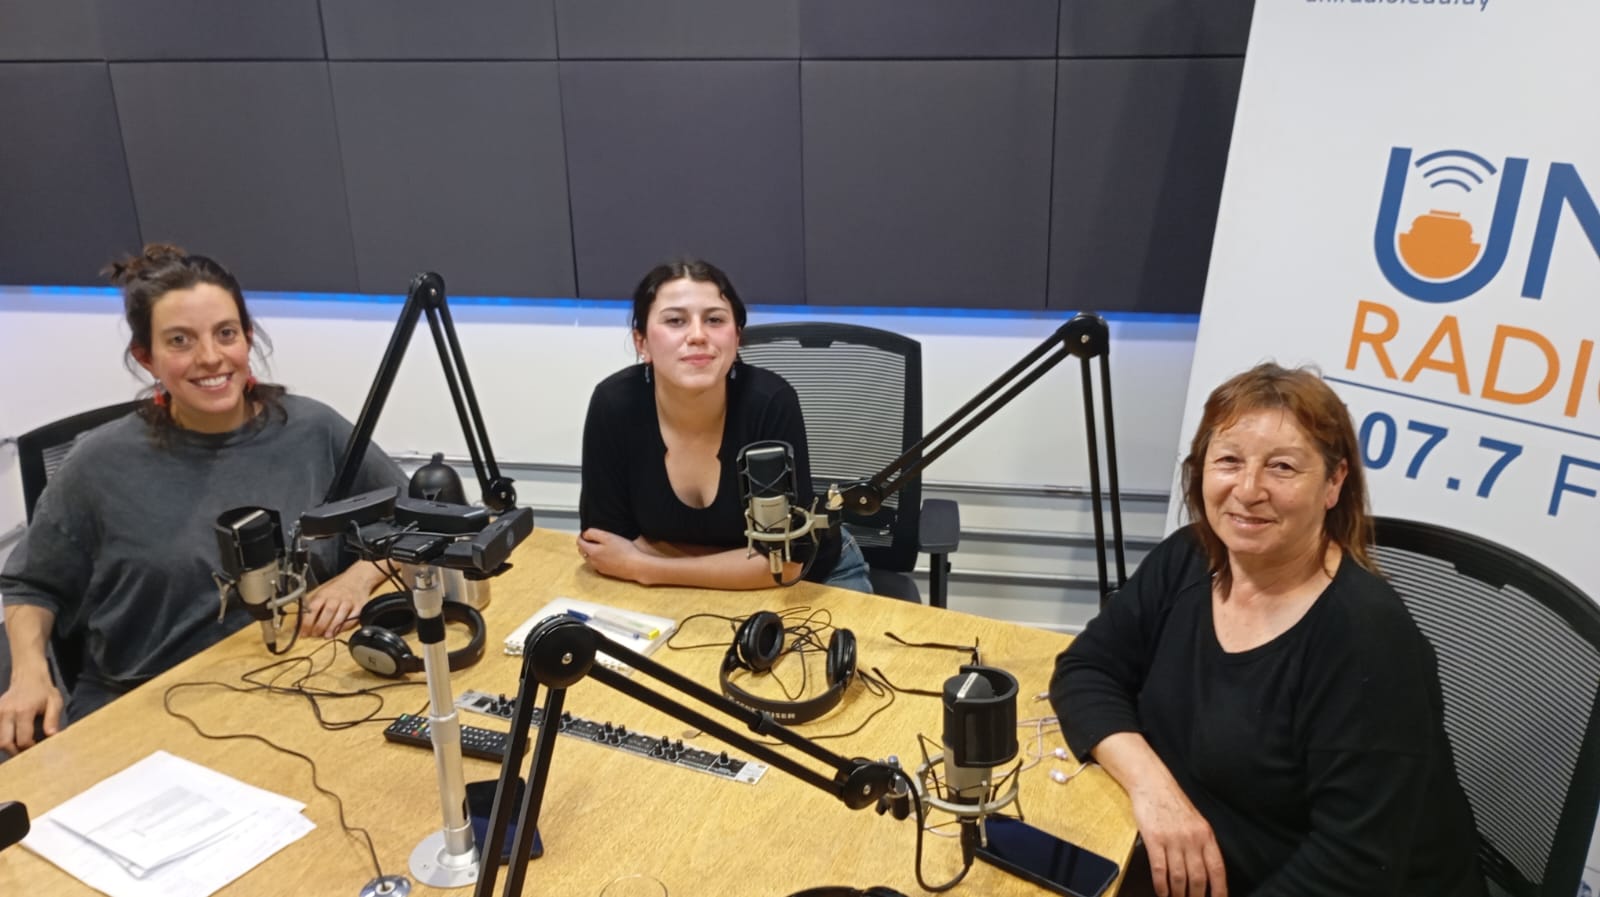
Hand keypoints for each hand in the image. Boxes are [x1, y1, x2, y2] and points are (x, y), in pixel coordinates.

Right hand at [0, 670, 63, 754]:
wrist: (28, 675)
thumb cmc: (43, 690)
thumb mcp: (54, 702)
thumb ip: (53, 719)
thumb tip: (52, 736)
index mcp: (23, 711)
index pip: (22, 739)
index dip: (30, 748)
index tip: (38, 750)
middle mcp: (7, 712)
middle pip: (5, 743)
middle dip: (15, 752)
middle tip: (27, 754)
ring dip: (7, 747)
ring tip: (20, 747)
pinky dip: (2, 739)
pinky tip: (12, 739)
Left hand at [301, 576, 368, 636]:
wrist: (357, 579)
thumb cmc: (336, 588)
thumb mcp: (321, 593)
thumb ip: (311, 607)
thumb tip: (299, 624)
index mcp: (324, 594)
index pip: (313, 608)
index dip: (307, 622)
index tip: (303, 632)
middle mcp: (336, 598)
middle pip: (327, 612)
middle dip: (320, 626)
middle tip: (314, 635)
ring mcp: (348, 602)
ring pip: (340, 616)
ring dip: (332, 628)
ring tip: (326, 636)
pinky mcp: (359, 607)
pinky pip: (353, 618)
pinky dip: (346, 626)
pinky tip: (339, 631)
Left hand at [577, 528, 645, 582]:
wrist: (635, 566)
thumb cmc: (624, 551)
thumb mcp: (607, 536)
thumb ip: (593, 533)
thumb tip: (585, 534)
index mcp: (592, 552)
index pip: (579, 543)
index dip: (582, 536)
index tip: (587, 532)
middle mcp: (593, 562)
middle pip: (583, 551)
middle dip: (585, 544)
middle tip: (594, 538)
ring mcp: (599, 568)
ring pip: (589, 558)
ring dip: (591, 551)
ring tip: (602, 545)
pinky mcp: (606, 572)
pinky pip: (597, 564)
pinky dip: (598, 558)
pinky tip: (608, 554)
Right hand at [1128, 778, 1228, 896]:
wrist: (1152, 785)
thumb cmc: (1173, 803)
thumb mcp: (1196, 822)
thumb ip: (1203, 844)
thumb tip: (1207, 871)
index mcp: (1205, 835)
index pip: (1217, 869)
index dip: (1219, 889)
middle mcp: (1191, 838)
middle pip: (1198, 877)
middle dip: (1196, 896)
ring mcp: (1172, 839)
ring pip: (1179, 876)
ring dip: (1178, 894)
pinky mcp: (1154, 839)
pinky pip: (1160, 869)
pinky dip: (1161, 885)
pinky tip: (1162, 892)